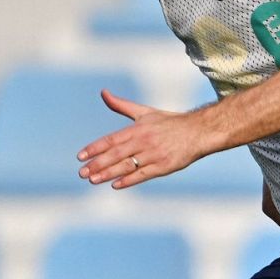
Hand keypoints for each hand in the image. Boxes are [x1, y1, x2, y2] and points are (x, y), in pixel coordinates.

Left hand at [77, 90, 206, 188]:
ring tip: (93, 180)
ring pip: (127, 166)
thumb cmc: (170, 122)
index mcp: (138, 129)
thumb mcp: (145, 112)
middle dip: (97, 164)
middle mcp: (144, 142)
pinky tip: (116, 185)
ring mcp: (154, 155)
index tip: (80, 156)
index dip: (95, 148)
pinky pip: (143, 175)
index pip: (111, 140)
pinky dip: (129, 180)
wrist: (199, 132)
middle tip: (82, 172)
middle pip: (116, 155)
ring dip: (108, 173)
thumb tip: (103, 93)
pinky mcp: (164, 166)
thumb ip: (121, 105)